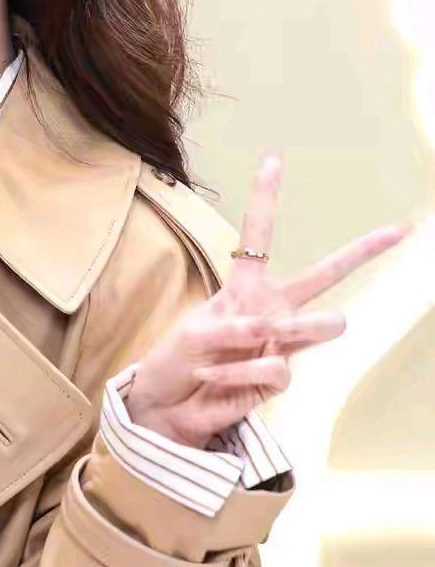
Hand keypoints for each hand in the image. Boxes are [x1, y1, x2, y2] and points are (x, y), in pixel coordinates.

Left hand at [124, 152, 410, 449]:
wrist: (167, 406)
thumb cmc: (173, 362)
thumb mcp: (193, 334)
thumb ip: (235, 330)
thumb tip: (272, 333)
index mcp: (243, 287)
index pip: (257, 236)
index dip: (265, 198)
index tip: (273, 160)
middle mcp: (270, 310)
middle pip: (322, 276)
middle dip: (361, 252)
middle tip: (399, 230)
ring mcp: (281, 343)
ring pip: (316, 327)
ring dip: (285, 334)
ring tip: (246, 345)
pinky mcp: (281, 376)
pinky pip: (274, 367)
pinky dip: (240, 374)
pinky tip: (219, 380)